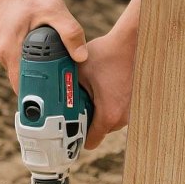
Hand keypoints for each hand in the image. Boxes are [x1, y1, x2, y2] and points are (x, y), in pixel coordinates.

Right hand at [0, 0, 87, 91]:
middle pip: (23, 83)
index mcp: (10, 50)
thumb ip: (70, 32)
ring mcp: (4, 50)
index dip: (39, 98)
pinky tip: (51, 64)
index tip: (56, 107)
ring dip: (40, 77)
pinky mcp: (9, 46)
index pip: (22, 87)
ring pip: (23, 73)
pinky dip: (36, 66)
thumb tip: (81, 57)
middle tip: (65, 96)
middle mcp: (4, 54)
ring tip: (62, 81)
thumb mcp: (55, 8)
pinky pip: (22, 63)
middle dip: (43, 90)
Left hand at [78, 27, 137, 149]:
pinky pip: (116, 110)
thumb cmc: (108, 54)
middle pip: (98, 131)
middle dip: (86, 121)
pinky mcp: (134, 103)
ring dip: (97, 112)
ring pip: (107, 121)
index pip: (90, 142)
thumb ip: (66, 88)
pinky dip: (108, 104)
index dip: (76, 137)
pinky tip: (102, 88)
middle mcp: (123, 118)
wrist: (133, 41)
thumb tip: (49, 97)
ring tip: (91, 93)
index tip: (67, 128)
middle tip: (76, 104)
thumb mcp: (79, 71)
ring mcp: (130, 111)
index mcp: (108, 115)